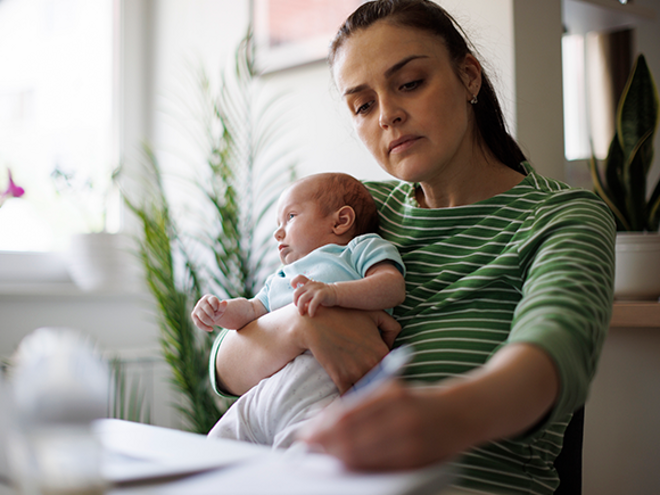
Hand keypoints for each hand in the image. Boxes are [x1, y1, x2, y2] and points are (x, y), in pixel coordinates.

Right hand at [191, 294, 226, 331]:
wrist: (212, 315)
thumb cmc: (217, 310)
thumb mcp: (221, 308)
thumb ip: (223, 306)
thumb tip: (225, 302)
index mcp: (208, 297)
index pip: (213, 301)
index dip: (217, 307)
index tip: (217, 309)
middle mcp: (201, 301)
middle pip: (208, 310)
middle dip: (213, 316)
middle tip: (214, 318)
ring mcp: (196, 308)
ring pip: (202, 317)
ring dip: (209, 322)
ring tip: (213, 323)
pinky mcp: (193, 315)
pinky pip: (198, 323)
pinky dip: (205, 327)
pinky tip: (211, 329)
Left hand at [291, 275, 337, 316]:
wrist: (336, 293)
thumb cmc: (323, 295)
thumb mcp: (313, 291)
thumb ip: (305, 293)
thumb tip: (297, 302)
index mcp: (309, 283)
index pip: (298, 277)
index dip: (293, 282)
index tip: (295, 288)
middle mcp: (311, 285)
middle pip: (296, 292)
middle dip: (295, 302)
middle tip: (298, 308)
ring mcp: (316, 289)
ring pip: (302, 299)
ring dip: (300, 308)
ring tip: (302, 313)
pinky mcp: (321, 295)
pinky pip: (312, 304)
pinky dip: (310, 311)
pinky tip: (311, 315)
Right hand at [292, 306, 400, 393]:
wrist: (316, 322)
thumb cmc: (345, 315)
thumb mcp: (374, 313)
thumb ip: (392, 326)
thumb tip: (393, 344)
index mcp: (382, 351)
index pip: (392, 369)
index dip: (387, 371)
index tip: (382, 372)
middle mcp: (372, 364)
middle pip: (380, 382)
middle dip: (377, 384)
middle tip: (375, 387)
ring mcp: (356, 372)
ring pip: (365, 390)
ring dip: (364, 392)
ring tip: (364, 396)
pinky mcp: (340, 378)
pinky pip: (349, 396)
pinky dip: (349, 398)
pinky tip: (349, 399)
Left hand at [298, 381, 458, 470]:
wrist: (464, 413)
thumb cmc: (420, 401)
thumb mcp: (392, 391)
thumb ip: (361, 403)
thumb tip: (325, 416)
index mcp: (392, 396)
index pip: (348, 414)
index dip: (323, 426)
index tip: (306, 432)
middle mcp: (401, 417)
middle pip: (351, 437)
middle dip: (325, 444)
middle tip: (307, 446)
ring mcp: (410, 441)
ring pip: (362, 455)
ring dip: (338, 457)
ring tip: (323, 455)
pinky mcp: (416, 460)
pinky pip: (379, 467)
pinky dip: (359, 466)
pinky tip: (347, 464)